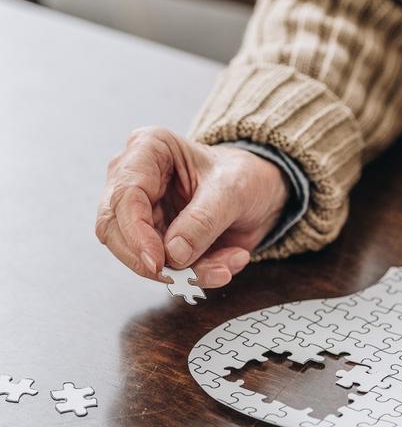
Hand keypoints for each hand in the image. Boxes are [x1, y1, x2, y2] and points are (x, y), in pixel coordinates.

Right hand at [96, 127, 289, 287]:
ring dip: (184, 272)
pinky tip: (227, 263)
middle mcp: (135, 179)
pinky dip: (196, 274)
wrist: (260, 192)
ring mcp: (142, 212)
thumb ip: (203, 220)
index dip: (136, 234)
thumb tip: (173, 253)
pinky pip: (165, 268)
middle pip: (115, 230)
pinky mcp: (155, 239)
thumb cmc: (244, 176)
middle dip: (153, 261)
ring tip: (225, 268)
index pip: (124, 196)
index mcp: (148, 149)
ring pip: (140, 256)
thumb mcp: (233, 191)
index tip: (158, 262)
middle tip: (189, 277)